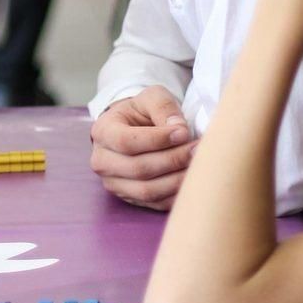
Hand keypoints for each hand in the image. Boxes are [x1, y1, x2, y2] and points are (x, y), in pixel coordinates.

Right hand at [89, 85, 197, 210]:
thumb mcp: (150, 98)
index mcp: (103, 132)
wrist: (134, 129)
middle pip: (138, 168)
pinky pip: (156, 204)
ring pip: (147, 190)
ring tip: (200, 166)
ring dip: (177, 180)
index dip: (156, 140)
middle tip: (199, 150)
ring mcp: (114, 183)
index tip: (184, 132)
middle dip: (173, 160)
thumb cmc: (142, 112)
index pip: (126, 141)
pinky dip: (177, 195)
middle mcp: (102, 161)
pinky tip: (194, 181)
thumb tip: (179, 129)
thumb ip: (163, 106)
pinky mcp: (130, 199)